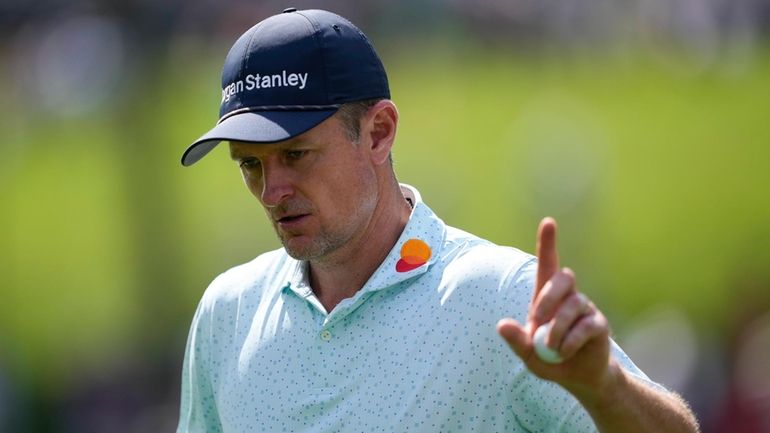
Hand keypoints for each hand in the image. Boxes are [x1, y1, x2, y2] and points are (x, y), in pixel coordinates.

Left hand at [497, 217, 614, 393]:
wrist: (579, 378)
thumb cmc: (550, 360)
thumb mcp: (528, 354)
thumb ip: (516, 340)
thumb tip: (502, 325)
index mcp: (547, 297)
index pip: (549, 264)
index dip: (548, 243)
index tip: (548, 222)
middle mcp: (568, 297)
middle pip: (563, 278)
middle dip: (548, 297)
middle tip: (537, 320)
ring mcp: (586, 309)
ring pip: (573, 305)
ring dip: (557, 328)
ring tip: (551, 348)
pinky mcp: (599, 324)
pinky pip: (585, 326)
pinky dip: (570, 341)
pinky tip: (564, 352)